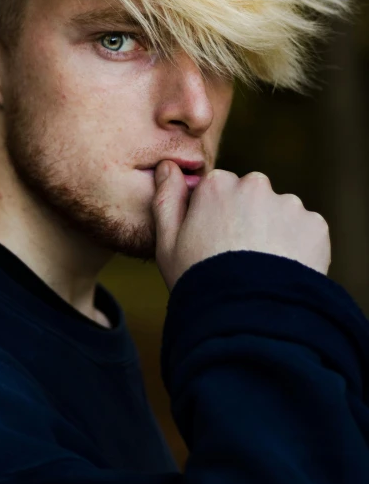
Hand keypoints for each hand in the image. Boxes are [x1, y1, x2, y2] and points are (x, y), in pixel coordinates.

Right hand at [152, 162, 330, 292]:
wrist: (248, 317)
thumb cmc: (200, 280)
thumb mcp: (167, 242)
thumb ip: (166, 198)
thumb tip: (167, 166)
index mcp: (217, 185)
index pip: (217, 190)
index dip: (213, 217)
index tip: (212, 242)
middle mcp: (254, 185)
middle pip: (250, 196)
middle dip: (246, 218)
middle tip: (238, 256)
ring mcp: (288, 204)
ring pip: (279, 213)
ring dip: (273, 232)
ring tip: (262, 268)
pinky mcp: (315, 225)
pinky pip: (304, 231)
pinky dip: (297, 247)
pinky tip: (282, 271)